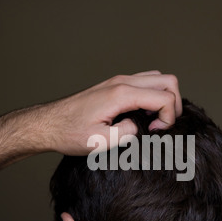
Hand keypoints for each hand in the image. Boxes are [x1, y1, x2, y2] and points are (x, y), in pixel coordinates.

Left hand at [0, 71, 181, 171]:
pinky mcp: (115, 85)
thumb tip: (141, 126)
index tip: (155, 133)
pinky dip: (153, 95)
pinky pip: (145, 81)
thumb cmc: (70, 133)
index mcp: (121, 94)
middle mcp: (123, 82)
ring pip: (158, 78)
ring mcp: (119, 81)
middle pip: (168, 81)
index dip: (168, 118)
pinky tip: (142, 114)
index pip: (165, 97)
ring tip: (153, 120)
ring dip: (164, 98)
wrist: (48, 124)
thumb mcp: (100, 142)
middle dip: (173, 105)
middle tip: (162, 126)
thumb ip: (128, 133)